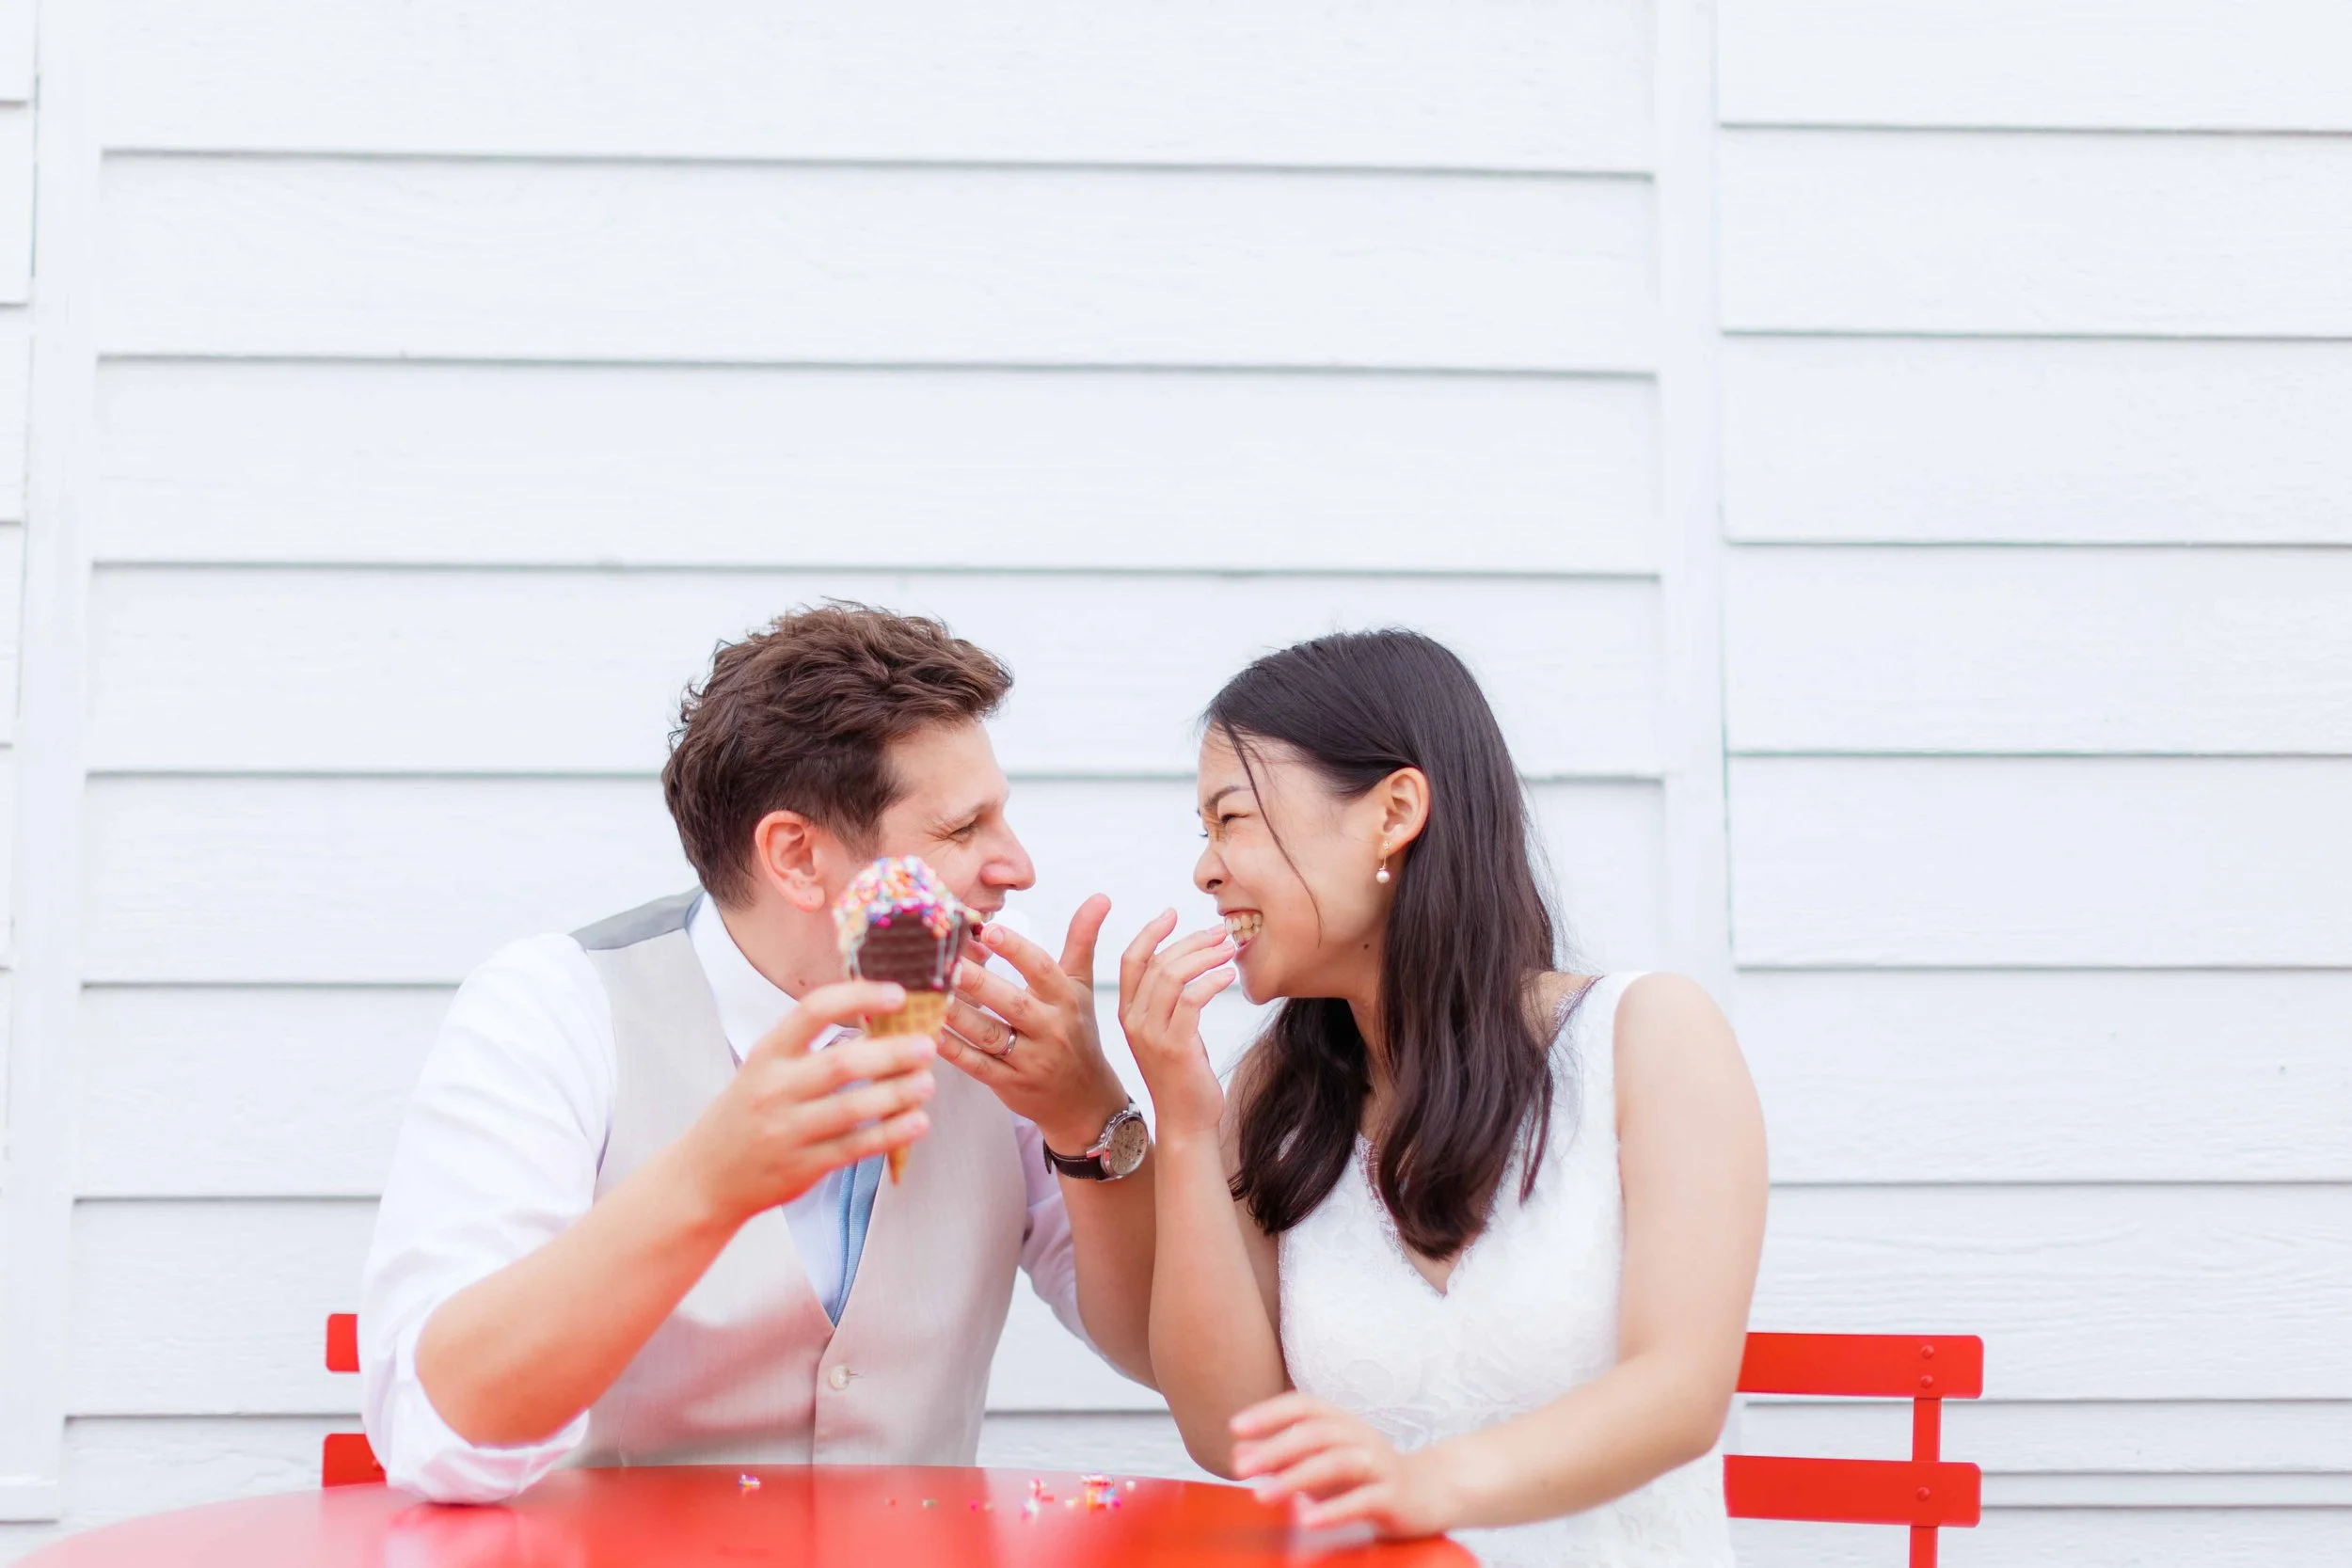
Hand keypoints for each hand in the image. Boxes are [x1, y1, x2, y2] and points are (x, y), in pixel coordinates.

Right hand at [675, 980, 936, 1228]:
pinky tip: (916, 1122)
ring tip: (927, 1083)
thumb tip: (874, 1016)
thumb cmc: (744, 1113)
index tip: (897, 995)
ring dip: (897, 1094)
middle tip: (927, 1046)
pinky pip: (855, 1148)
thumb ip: (807, 1047)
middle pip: (842, 1064)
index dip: (858, 997)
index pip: (813, 1011)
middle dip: (891, 1053)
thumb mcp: (762, 1069)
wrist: (705, 1178)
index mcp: (766, 1055)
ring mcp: (787, 1131)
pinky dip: (890, 1134)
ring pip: (853, 1108)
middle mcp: (774, 1090)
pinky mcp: (802, 1167)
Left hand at [938, 896, 1132, 1154]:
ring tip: (927, 990)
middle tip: (945, 960)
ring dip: (956, 1013)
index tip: (988, 929)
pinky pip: (975, 1065)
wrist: (1084, 1101)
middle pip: (1010, 1001)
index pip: (1042, 969)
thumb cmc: (1076, 1032)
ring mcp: (1030, 1060)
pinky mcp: (1009, 1084)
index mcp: (1066, 1000)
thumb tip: (1100, 897)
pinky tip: (927, 1028)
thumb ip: (1082, 941)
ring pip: (988, 1034)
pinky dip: (951, 1048)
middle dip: (977, 981)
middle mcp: (1051, 1029)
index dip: (1016, 949)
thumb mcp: (1082, 987)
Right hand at [1117, 911, 1236, 1145]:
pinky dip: (1212, 981)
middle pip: (1156, 963)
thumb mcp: (1170, 1033)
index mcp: (1128, 1014)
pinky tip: (1228, 976)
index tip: (1171, 913)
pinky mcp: (1175, 1047)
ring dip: (1204, 956)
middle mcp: (1134, 1021)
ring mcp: (1152, 1035)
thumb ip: (1171, 1003)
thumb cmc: (1183, 1076)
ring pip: (1172, 976)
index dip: (1150, 933)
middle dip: (1190, 941)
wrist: (1186, 1122)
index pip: (1131, 961)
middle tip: (1220, 932)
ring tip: (1229, 949)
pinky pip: (1192, 1000)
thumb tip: (1193, 964)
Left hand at [1231, 1393, 1456, 1537]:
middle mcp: (1359, 1436)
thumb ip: (1282, 1457)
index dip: (1270, 1413)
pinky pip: (1362, 1500)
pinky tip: (1306, 1520)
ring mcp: (1378, 1465)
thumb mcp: (1320, 1463)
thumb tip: (1238, 1453)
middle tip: (1240, 1469)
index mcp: (1341, 1423)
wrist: (1431, 1492)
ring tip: (1262, 1496)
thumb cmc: (1364, 1476)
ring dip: (1295, 1478)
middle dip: (1274, 1449)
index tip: (1235, 1427)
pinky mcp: (1393, 1496)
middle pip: (1315, 1434)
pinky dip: (1333, 1510)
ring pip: (1336, 1463)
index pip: (1303, 1406)